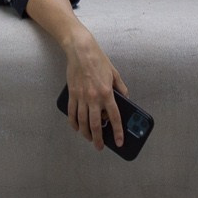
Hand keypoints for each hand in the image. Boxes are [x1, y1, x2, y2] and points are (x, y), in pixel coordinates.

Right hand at [62, 34, 130, 150]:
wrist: (81, 50)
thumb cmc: (98, 60)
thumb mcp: (114, 73)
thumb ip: (121, 88)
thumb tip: (125, 98)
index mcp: (107, 93)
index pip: (114, 117)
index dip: (117, 131)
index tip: (119, 141)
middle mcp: (94, 97)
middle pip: (96, 125)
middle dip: (98, 139)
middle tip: (100, 146)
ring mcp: (81, 97)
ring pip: (83, 122)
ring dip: (86, 134)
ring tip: (89, 139)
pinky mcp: (72, 94)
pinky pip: (72, 113)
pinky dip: (74, 123)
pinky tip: (77, 128)